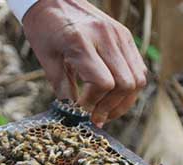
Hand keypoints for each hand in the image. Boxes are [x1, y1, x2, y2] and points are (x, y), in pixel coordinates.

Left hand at [22, 0, 147, 126]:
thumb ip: (61, 86)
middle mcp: (107, 37)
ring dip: (124, 101)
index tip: (80, 110)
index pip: (103, 83)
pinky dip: (129, 86)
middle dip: (111, 107)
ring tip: (106, 112)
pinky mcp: (125, 36)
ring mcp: (120, 35)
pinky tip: (112, 96)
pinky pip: (138, 67)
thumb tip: (72, 111)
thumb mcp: (46, 59)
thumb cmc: (44, 29)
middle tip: (96, 118)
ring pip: (138, 78)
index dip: (93, 103)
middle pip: (125, 84)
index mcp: (82, 42)